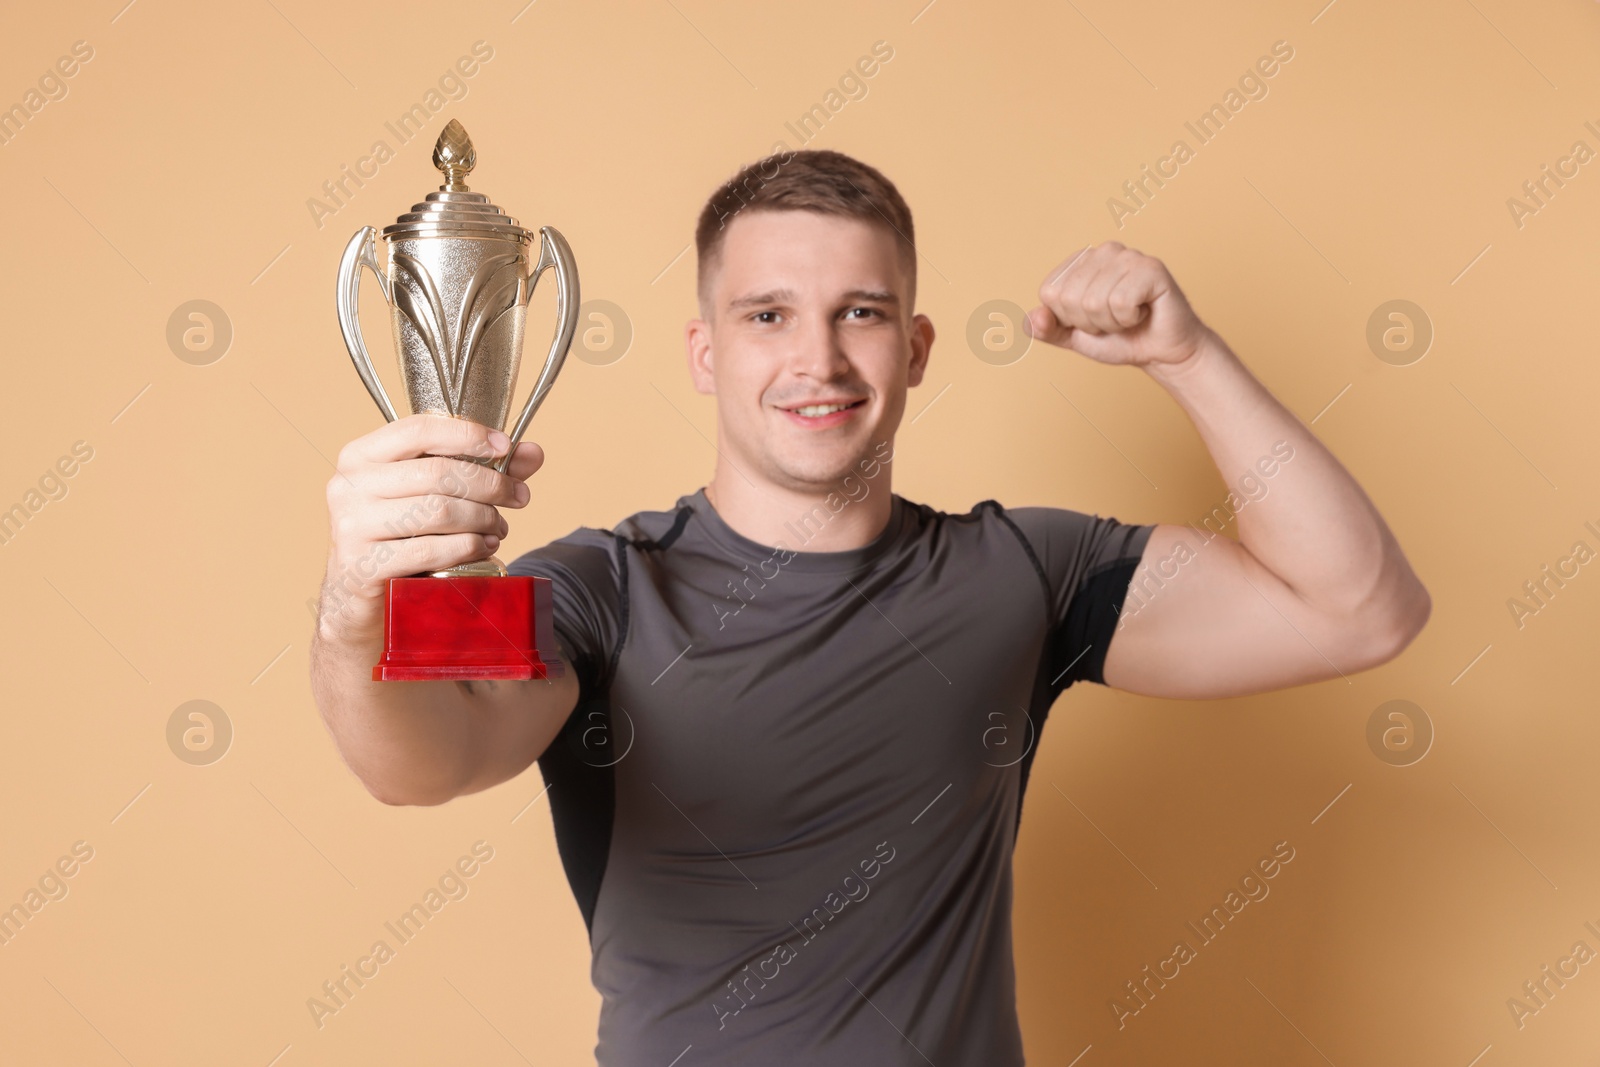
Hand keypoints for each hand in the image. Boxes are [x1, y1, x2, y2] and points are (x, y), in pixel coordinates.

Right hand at [319, 414, 543, 635]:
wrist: (358, 595)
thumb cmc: (399, 536)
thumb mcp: (432, 494)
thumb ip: (481, 469)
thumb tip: (532, 452)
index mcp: (361, 456)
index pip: (419, 429)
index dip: (468, 435)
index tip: (505, 447)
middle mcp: (349, 486)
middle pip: (438, 473)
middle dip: (490, 484)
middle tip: (518, 497)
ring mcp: (353, 527)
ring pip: (439, 511)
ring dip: (483, 518)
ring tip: (498, 527)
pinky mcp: (364, 566)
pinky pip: (431, 549)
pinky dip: (468, 547)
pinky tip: (484, 547)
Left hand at [1025, 242, 1211, 369]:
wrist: (1161, 352)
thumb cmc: (1120, 339)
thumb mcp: (1074, 337)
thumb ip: (1047, 329)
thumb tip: (1028, 319)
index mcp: (1080, 261)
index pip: (1049, 293)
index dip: (1068, 318)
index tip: (1092, 319)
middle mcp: (1103, 251)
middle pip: (1070, 298)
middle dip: (1090, 323)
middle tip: (1114, 320)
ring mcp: (1128, 256)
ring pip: (1094, 301)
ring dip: (1111, 323)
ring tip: (1129, 316)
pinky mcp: (1151, 267)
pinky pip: (1120, 302)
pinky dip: (1130, 319)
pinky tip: (1143, 312)